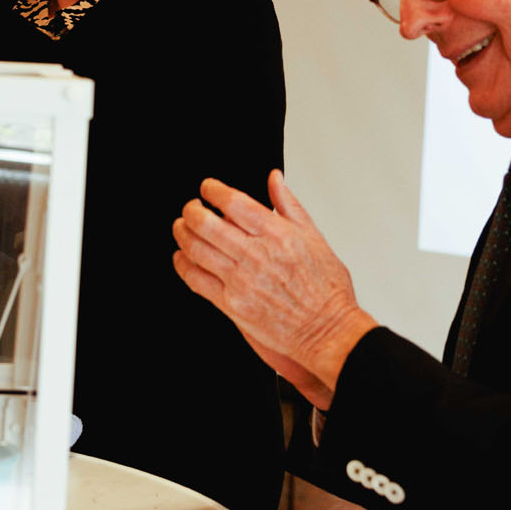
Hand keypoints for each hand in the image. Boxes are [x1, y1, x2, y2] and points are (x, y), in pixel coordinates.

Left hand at [173, 170, 376, 408]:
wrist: (328, 331)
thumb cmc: (326, 289)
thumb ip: (289, 204)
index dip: (213, 190)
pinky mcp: (232, 305)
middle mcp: (256, 256)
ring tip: (182, 228)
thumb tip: (274, 178)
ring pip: (196, 249)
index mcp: (277, 235)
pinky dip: (182, 265)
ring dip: (182, 233)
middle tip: (191, 208)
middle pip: (206, 223)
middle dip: (191, 210)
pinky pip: (196, 280)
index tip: (207, 188)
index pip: (233, 202)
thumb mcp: (314, 237)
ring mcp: (241, 281)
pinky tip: (182, 257)